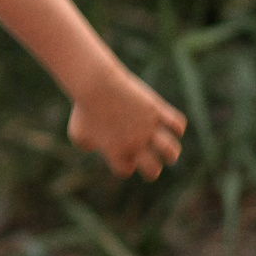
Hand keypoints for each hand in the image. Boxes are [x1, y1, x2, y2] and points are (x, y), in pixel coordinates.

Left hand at [67, 66, 187, 178]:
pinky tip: (169, 124)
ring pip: (171, 151)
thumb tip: (94, 147)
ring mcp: (148, 127)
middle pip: (153, 170)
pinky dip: (178, 127)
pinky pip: (178, 124)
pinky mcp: (157, 110)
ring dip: (171, 153)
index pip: (126, 170)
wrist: (95, 84)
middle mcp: (135, 143)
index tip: (122, 154)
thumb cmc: (83, 107)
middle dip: (153, 170)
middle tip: (150, 161)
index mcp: (115, 151)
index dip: (125, 164)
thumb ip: (84, 144)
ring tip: (166, 149)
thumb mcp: (77, 130)